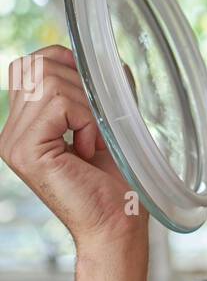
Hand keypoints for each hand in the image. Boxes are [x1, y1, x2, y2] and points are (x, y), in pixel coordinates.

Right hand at [0, 44, 148, 252]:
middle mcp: (12, 131)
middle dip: (81, 86)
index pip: (35, 62)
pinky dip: (85, 119)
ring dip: (87, 107)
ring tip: (93, 141)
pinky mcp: (25, 150)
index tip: (96, 100)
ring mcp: (14, 141)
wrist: (119, 224)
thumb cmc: (118, 182)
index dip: (71, 66)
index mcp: (27, 123)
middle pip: (40, 64)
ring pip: (50, 81)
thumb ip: (97, 88)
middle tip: (96, 128)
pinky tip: (89, 149)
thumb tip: (100, 56)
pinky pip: (58, 102)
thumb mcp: (108, 121)